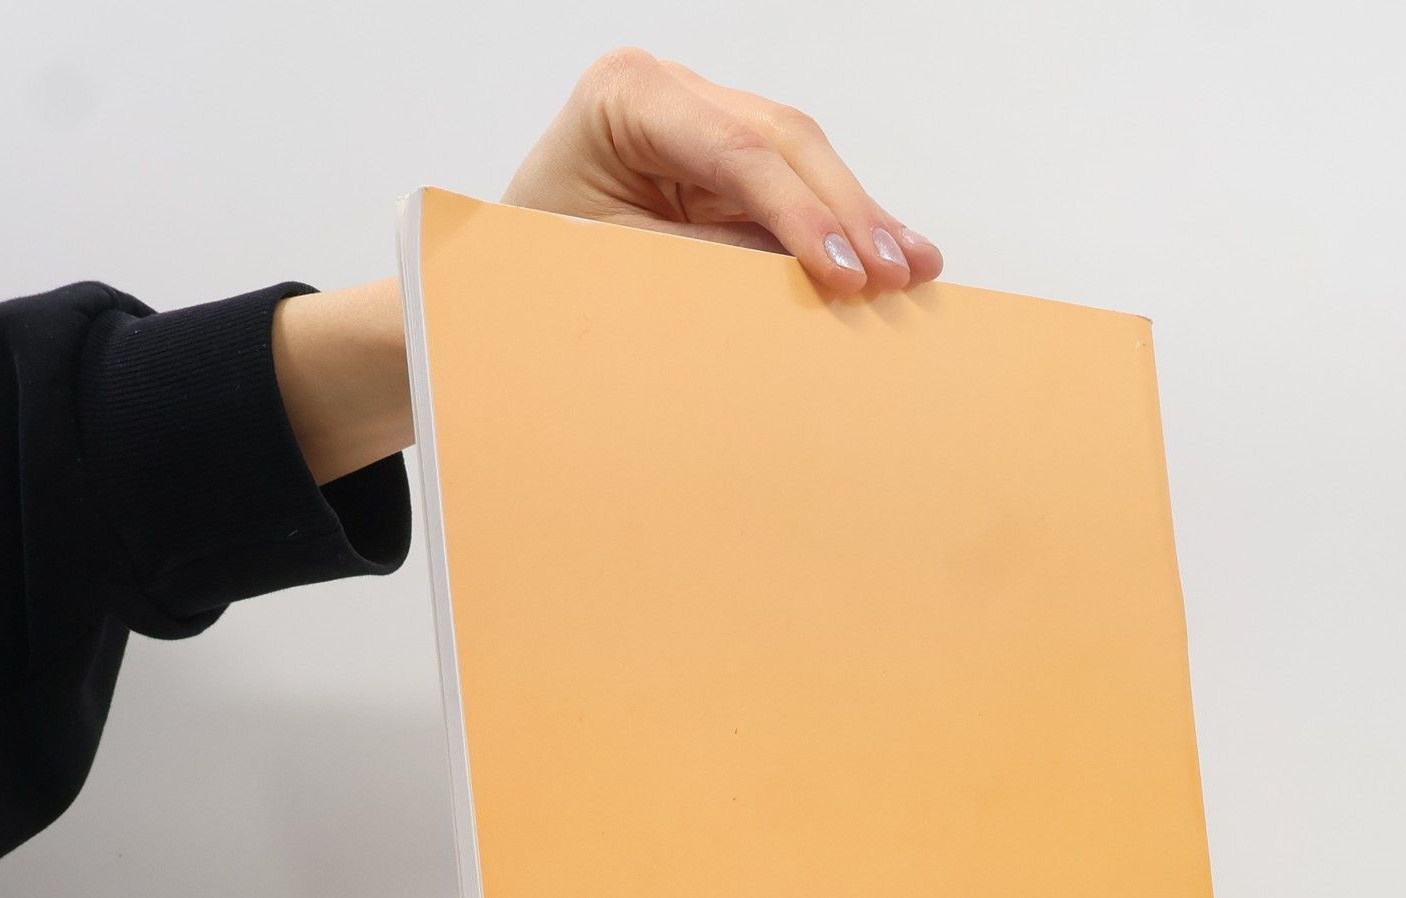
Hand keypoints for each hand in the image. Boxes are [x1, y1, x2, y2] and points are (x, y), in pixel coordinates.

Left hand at [274, 52, 941, 487]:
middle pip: (783, 141)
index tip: (844, 273)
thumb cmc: (533, 277)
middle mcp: (671, 94)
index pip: (736, 149)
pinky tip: (893, 255)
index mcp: (624, 97)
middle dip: (846, 211)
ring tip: (914, 267)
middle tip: (895, 273)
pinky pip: (798, 192)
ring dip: (861, 218)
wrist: (492, 294)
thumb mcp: (618, 273)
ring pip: (804, 160)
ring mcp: (703, 124)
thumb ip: (708, 268)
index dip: (801, 213)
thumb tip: (802, 286)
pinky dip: (843, 229)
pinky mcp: (728, 167)